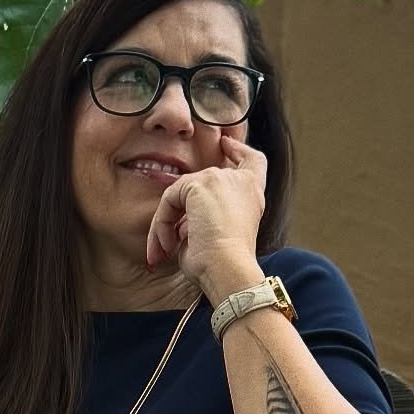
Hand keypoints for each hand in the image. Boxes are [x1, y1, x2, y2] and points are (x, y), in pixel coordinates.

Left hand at [145, 133, 266, 288]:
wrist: (229, 269)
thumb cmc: (223, 266)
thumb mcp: (217, 238)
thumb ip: (203, 221)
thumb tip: (181, 224)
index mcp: (252, 194)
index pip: (251, 161)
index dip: (238, 150)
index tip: (226, 143)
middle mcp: (240, 181)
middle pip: (201, 182)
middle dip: (177, 213)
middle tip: (167, 246)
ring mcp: (220, 178)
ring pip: (180, 194)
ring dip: (166, 224)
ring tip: (165, 251)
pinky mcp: (200, 184)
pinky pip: (169, 200)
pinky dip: (162, 224)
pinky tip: (167, 246)